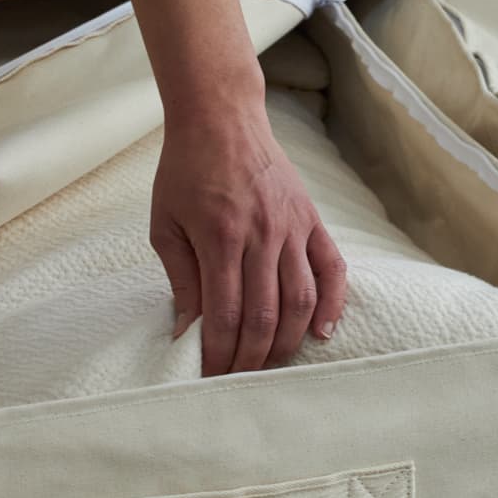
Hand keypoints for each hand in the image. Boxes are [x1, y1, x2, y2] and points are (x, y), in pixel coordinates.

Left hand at [150, 110, 346, 376]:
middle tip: (238, 380)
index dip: (219, 354)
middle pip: (266, 315)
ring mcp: (292, 226)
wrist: (221, 117)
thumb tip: (188, 332)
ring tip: (272, 364)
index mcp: (220, 237)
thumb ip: (180, 279)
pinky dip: (332, 302)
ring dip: (288, 341)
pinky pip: (332, 267)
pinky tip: (322, 331)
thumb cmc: (185, 170)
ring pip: (301, 299)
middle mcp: (262, 234)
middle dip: (252, 358)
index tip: (210, 378)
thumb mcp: (165, 225)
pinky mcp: (311, 218)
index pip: (225, 314)